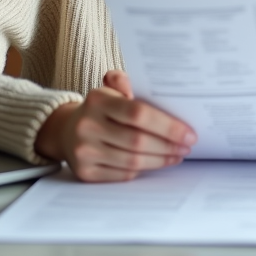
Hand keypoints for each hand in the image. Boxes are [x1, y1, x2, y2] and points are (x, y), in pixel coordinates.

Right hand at [34, 70, 196, 181]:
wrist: (66, 131)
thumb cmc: (99, 109)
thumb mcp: (109, 88)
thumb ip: (125, 80)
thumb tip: (147, 86)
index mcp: (97, 100)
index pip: (138, 114)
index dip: (167, 126)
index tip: (189, 133)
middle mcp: (87, 126)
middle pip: (138, 141)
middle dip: (168, 146)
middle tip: (187, 146)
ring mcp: (84, 151)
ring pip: (133, 161)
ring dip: (161, 160)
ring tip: (177, 155)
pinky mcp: (85, 172)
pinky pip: (123, 175)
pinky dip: (144, 170)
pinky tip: (158, 163)